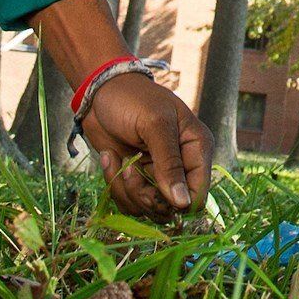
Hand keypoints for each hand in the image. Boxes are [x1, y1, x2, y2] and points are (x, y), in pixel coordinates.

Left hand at [77, 73, 211, 221]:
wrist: (100, 90)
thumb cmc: (133, 99)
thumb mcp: (154, 125)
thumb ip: (169, 164)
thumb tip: (182, 203)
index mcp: (196, 149)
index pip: (198, 195)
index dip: (177, 201)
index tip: (153, 190)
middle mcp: (180, 166)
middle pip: (171, 208)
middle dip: (146, 196)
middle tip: (129, 172)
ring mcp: (156, 174)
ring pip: (147, 208)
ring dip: (127, 190)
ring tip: (117, 159)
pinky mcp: (135, 178)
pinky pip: (128, 201)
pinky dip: (114, 184)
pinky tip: (109, 157)